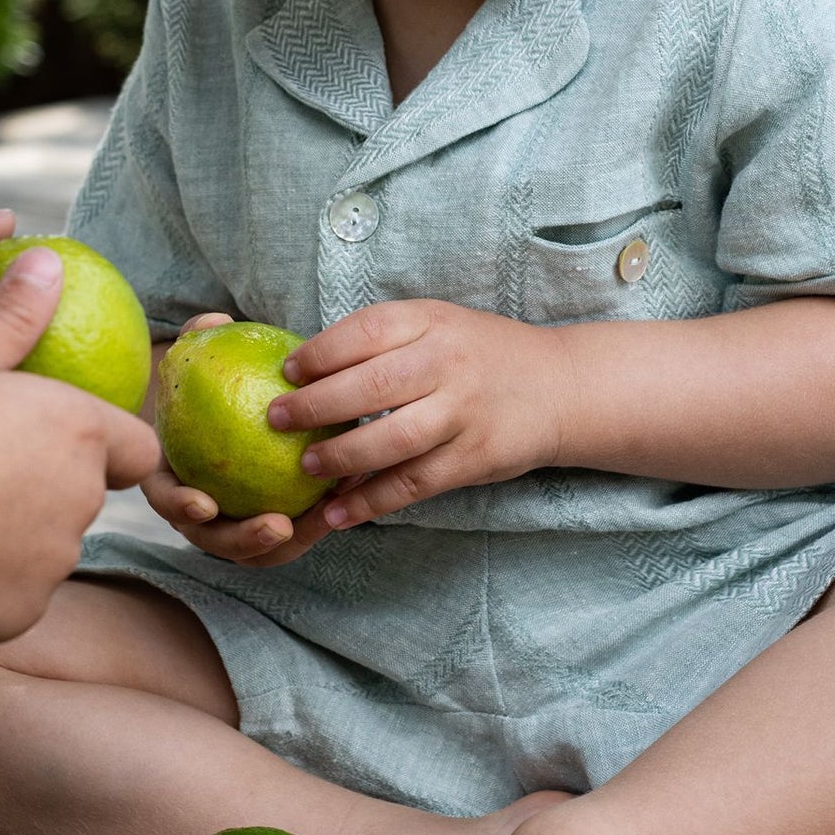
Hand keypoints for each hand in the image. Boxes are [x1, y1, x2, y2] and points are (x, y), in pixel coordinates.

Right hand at [0, 247, 158, 643]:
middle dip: (49, 484)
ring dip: (17, 532)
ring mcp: (56, 561)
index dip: (108, 443)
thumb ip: (13, 314)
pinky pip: (15, 593)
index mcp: (81, 431)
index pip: (137, 446)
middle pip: (87, 494)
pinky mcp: (22, 613)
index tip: (60, 437)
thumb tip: (47, 259)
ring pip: (49, 546)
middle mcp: (85, 498)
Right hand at [139, 313, 343, 566]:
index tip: (205, 503)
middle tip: (279, 526)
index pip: (165, 499)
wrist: (239, 406)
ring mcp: (236, 525)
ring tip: (326, 516)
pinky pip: (297, 533)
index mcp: (171, 475)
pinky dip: (320, 519)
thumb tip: (215, 321)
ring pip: (260, 551)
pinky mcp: (275, 528)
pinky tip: (349, 490)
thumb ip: (203, 336)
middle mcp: (199, 511)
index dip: (178, 507)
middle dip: (245, 542)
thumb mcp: (205, 353)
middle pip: (216, 540)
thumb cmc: (213, 378)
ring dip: (293, 541)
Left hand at [270, 301, 571, 532]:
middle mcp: (448, 363)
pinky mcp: (475, 457)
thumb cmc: (478, 354)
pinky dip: (373, 502)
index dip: (320, 352)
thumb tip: (304, 369)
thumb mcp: (437, 325)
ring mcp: (464, 412)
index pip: (367, 331)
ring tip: (306, 467)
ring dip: (343, 457)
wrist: (557, 386)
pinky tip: (338, 513)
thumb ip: (383, 341)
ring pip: (393, 440)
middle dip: (317, 406)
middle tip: (277, 420)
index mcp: (431, 322)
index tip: (286, 372)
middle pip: (373, 386)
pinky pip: (415, 484)